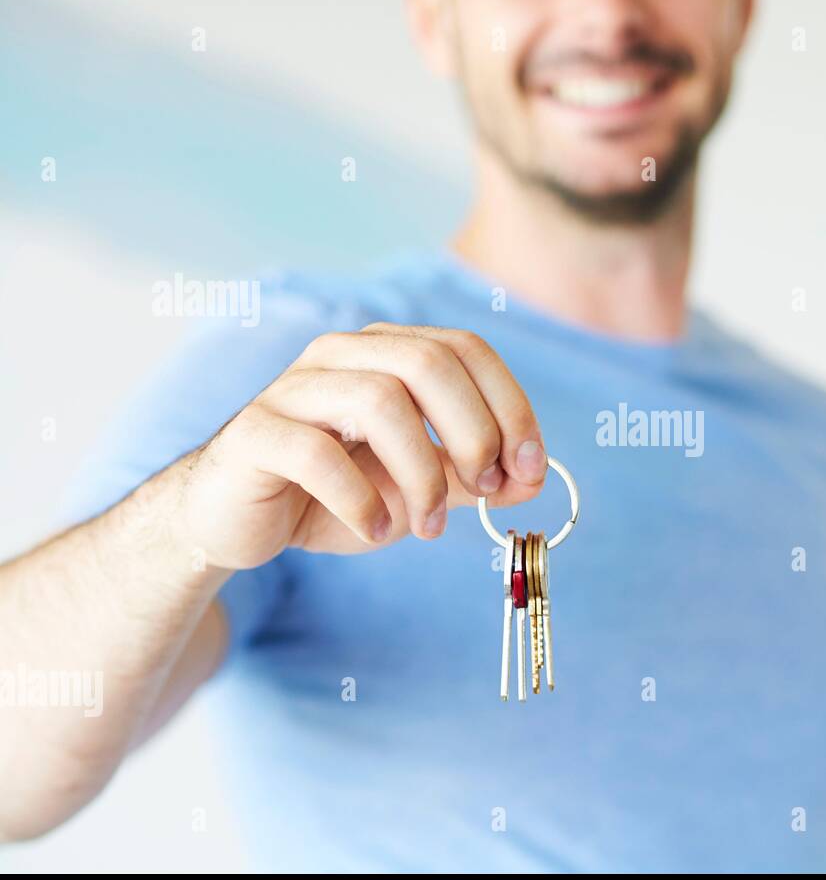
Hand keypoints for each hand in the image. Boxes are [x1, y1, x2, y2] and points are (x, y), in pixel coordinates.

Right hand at [170, 323, 546, 569]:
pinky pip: (317, 455)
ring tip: (430, 527)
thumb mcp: (419, 487)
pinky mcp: (253, 434)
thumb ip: (472, 477)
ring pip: (379, 401)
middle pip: (429, 363)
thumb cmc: (334, 494)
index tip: (530, 467)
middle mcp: (341, 355)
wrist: (238, 521)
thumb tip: (533, 478)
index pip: (466, 349)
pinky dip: (360, 499)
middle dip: (473, 432)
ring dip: (422, 473)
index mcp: (386, 352)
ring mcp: (293, 389)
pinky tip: (373, 530)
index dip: (510, 405)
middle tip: (483, 490)